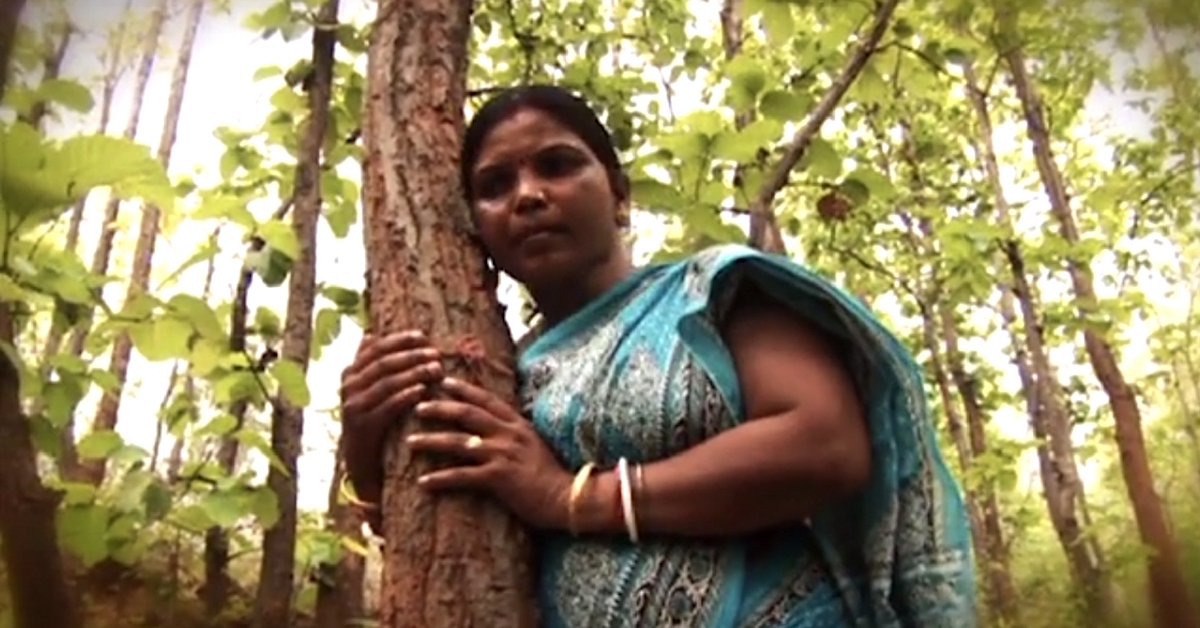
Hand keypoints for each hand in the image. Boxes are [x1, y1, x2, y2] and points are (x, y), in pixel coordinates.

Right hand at [339, 330, 443, 511]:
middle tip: (436, 354)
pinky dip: (405, 396)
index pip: (376, 348)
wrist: (361, 465)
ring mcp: (353, 408)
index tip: (423, 336)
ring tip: (436, 369)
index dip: (400, 340)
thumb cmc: (372, 421)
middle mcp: (348, 387)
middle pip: (383, 363)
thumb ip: (369, 364)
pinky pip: (387, 407)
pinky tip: (423, 390)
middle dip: (412, 355)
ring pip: (386, 382)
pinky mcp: (363, 428)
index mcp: (350, 373)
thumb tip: (370, 333)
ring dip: (414, 373)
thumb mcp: (367, 390)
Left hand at [406, 377, 572, 530]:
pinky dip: (440, 478)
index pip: (486, 400)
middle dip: (440, 408)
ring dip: (431, 441)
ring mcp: (503, 454)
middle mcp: (508, 434)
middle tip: (417, 406)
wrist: (567, 497)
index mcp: (517, 424)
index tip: (443, 381)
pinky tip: (422, 482)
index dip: (463, 389)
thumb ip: (514, 433)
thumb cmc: (550, 475)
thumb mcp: (534, 444)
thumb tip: (495, 427)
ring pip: (458, 442)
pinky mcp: (498, 478)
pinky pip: (462, 476)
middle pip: (467, 414)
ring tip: (410, 441)